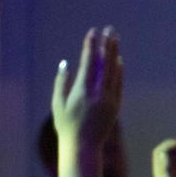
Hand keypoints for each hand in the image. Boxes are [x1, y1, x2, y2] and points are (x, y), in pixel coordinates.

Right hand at [50, 27, 123, 150]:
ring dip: (114, 54)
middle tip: (110, 29)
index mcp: (82, 91)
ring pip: (114, 72)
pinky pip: (118, 84)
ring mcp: (109, 100)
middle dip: (107, 45)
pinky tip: (118, 61)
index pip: (88, 63)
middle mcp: (98, 94)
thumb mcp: (57, 103)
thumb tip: (66, 64)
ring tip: (115, 39)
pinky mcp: (116, 106)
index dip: (91, 46)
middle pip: (105, 64)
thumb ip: (61, 82)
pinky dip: (118, 71)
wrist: (84, 146)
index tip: (92, 32)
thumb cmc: (66, 125)